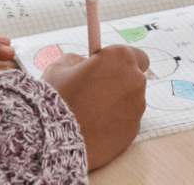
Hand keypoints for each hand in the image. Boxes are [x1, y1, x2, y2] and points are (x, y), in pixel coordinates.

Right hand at [43, 45, 148, 170]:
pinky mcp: (133, 130)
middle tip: (98, 92)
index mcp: (120, 57)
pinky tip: (95, 128)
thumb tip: (85, 64)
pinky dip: (115, 124)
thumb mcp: (61, 67)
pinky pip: (126, 122)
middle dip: (120, 84)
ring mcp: (137, 106)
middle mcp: (135, 79)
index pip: (137, 56)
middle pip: (134, 79)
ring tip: (91, 114)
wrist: (56, 138)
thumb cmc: (58, 97)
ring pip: (131, 102)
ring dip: (117, 104)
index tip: (111, 70)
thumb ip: (79, 60)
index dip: (123, 64)